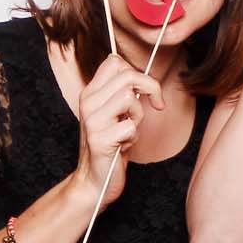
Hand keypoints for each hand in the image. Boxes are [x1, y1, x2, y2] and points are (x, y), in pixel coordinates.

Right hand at [75, 54, 165, 206]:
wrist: (94, 181)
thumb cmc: (111, 146)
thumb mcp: (114, 113)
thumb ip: (121, 93)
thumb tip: (143, 78)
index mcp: (90, 93)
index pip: (114, 62)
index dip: (138, 72)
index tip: (146, 91)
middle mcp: (88, 102)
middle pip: (127, 75)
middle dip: (150, 89)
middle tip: (155, 106)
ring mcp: (92, 121)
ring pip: (129, 98)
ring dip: (138, 116)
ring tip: (129, 131)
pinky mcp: (99, 140)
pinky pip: (130, 127)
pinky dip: (133, 138)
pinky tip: (123, 147)